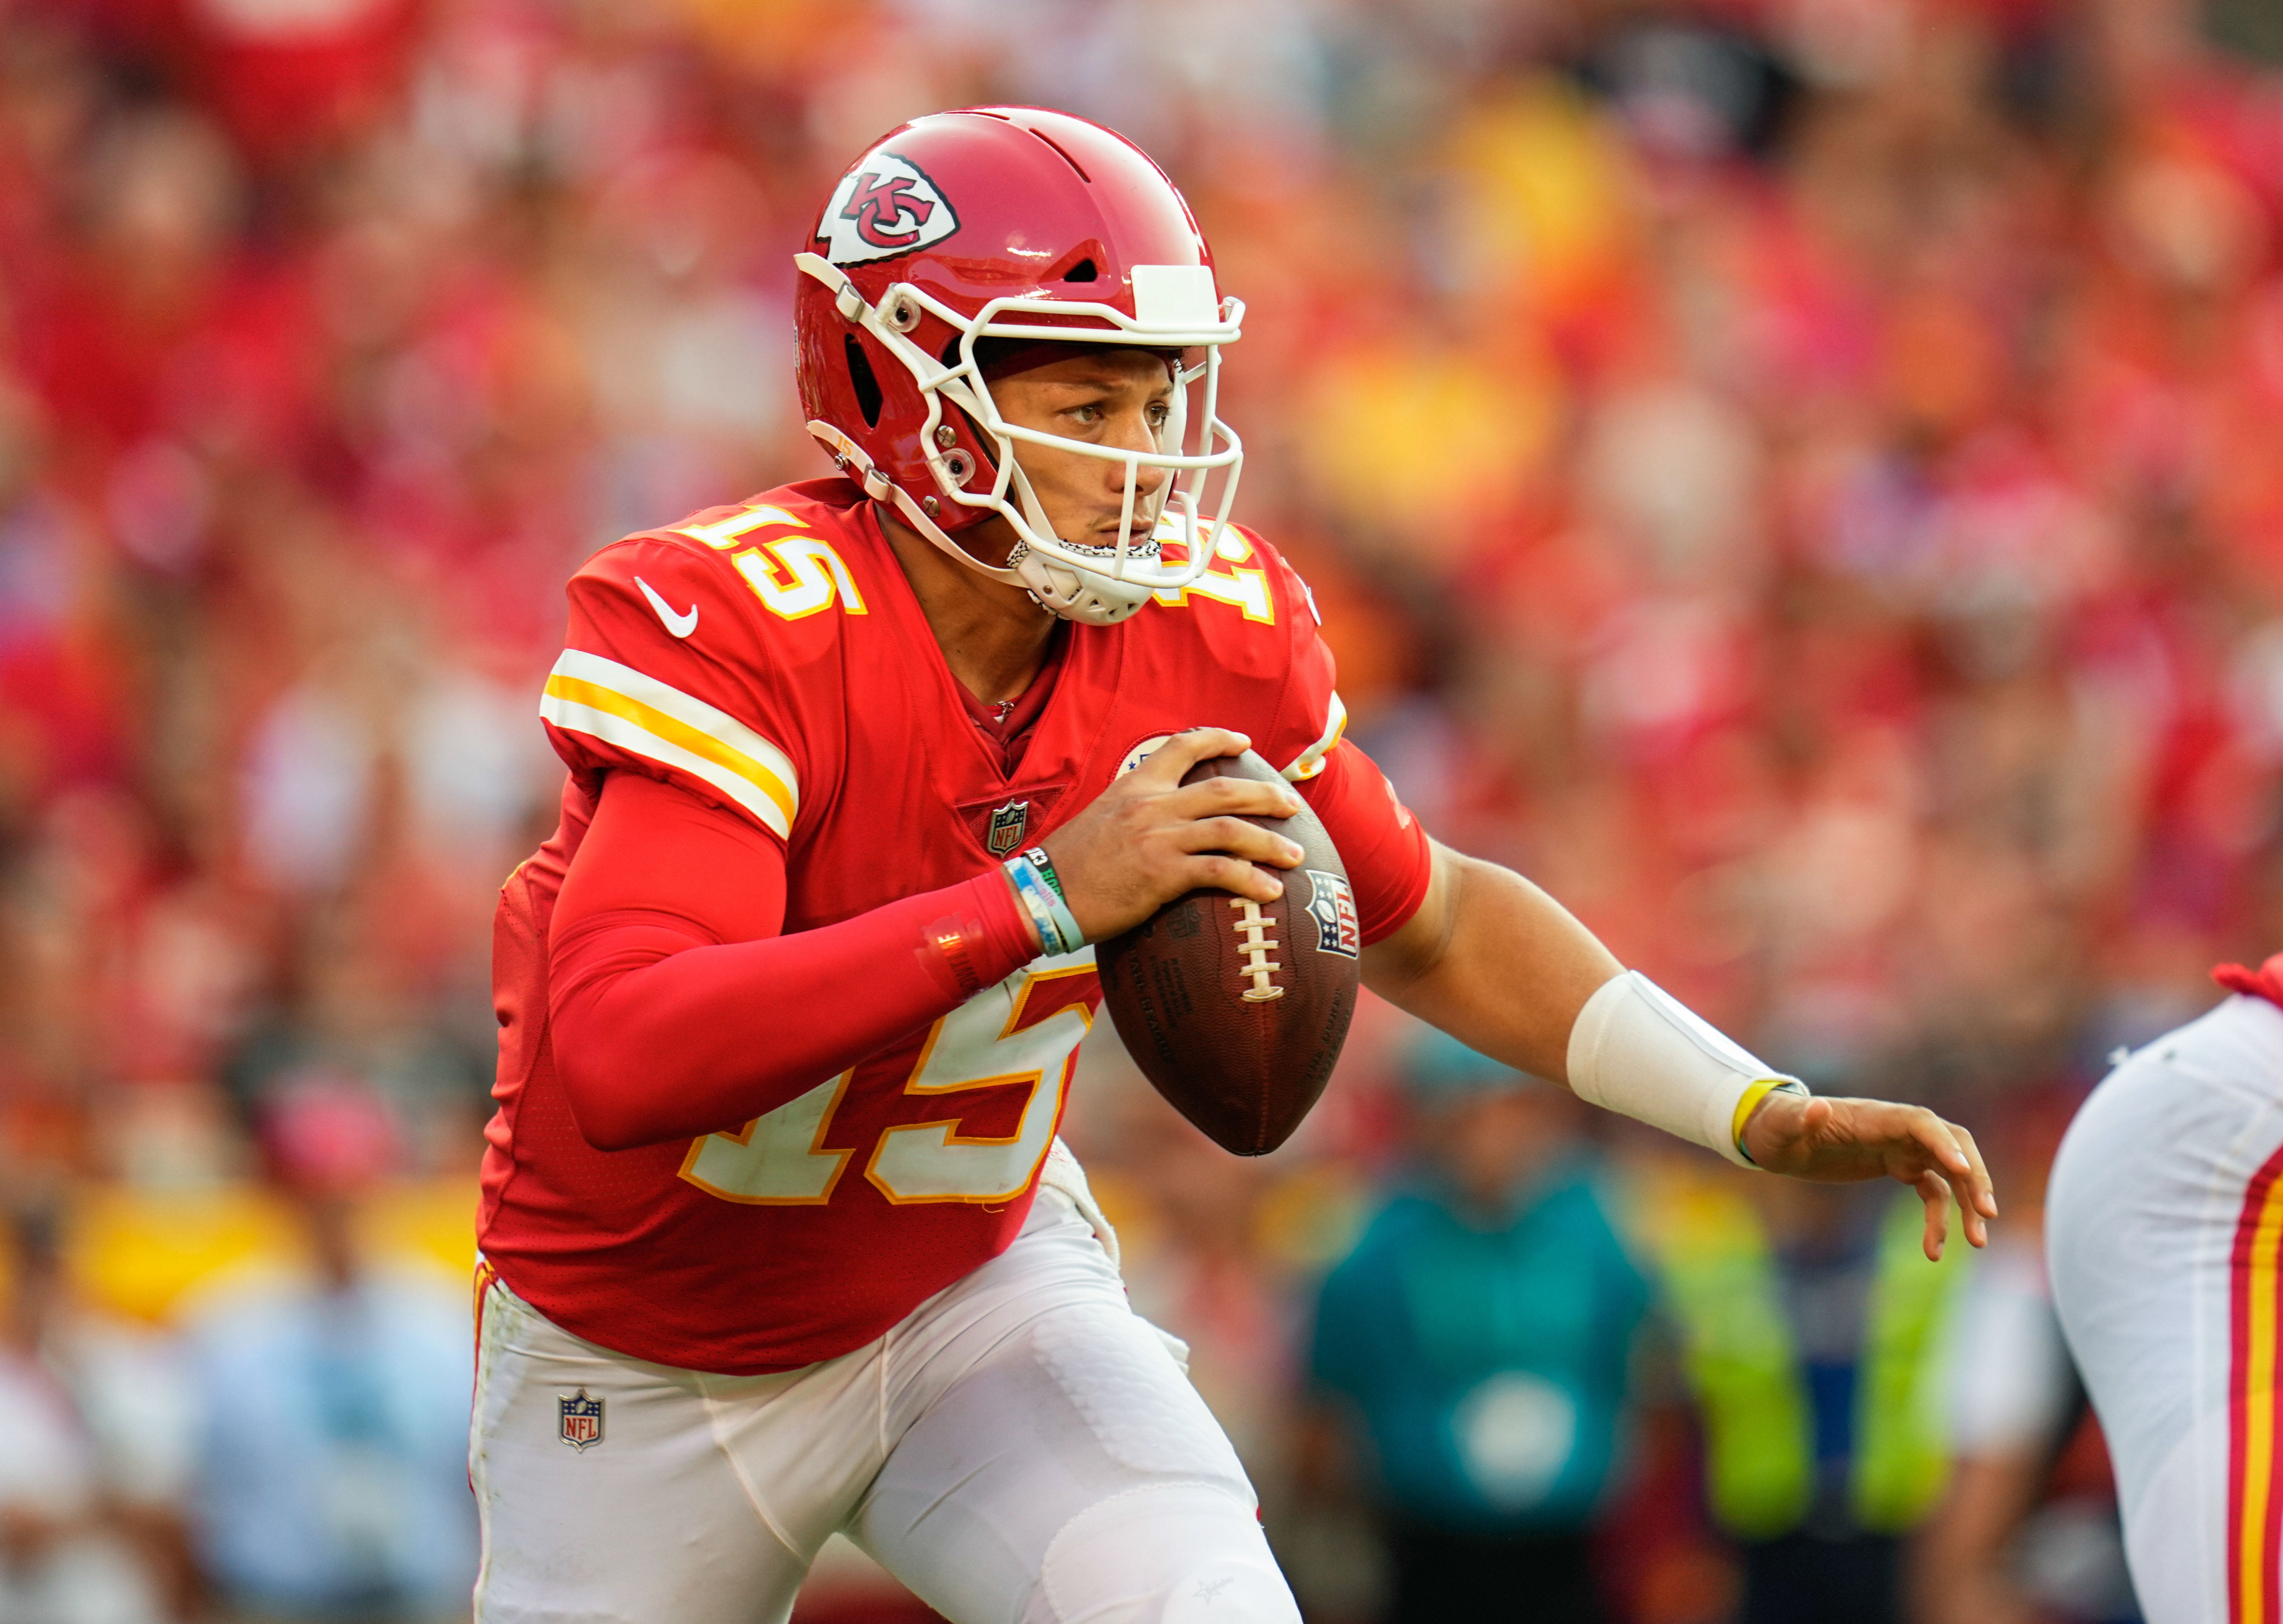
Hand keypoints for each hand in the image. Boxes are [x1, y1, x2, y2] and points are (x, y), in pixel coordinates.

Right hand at [1041, 728, 1306, 940]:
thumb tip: (1159, 818)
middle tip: (1293, 805)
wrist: (1043, 893)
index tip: (1244, 741)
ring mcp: (1159, 837)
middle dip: (1267, 795)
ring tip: (1296, 855)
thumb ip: (1134, 810)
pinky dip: (1251, 880)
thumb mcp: (1101, 818)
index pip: (1182, 746)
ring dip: (1270, 841)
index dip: (1218, 739)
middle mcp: (1152, 804)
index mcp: (1135, 784)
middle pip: (1225, 788)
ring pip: (1231, 829)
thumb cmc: (1070, 864)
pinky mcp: (1163, 874)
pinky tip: (1270, 892)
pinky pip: (1220, 872)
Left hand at [1741, 1092, 1996, 1259]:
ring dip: (1969, 1203)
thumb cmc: (1779, 1127)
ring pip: (1951, 1172)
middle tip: (1988, 1213)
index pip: (1921, 1123)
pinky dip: (1940, 1218)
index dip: (1943, 1143)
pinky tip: (1934, 1250)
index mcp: (1876, 1117)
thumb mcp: (1784, 1127)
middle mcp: (1897, 1129)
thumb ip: (1802, 1120)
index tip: (1962, 1170)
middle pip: (1951, 1145)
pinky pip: (1933, 1192)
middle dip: (1975, 1176)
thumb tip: (1817, 1108)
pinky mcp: (1899, 1167)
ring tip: (1977, 1242)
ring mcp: (1902, 1147)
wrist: (1778, 1136)